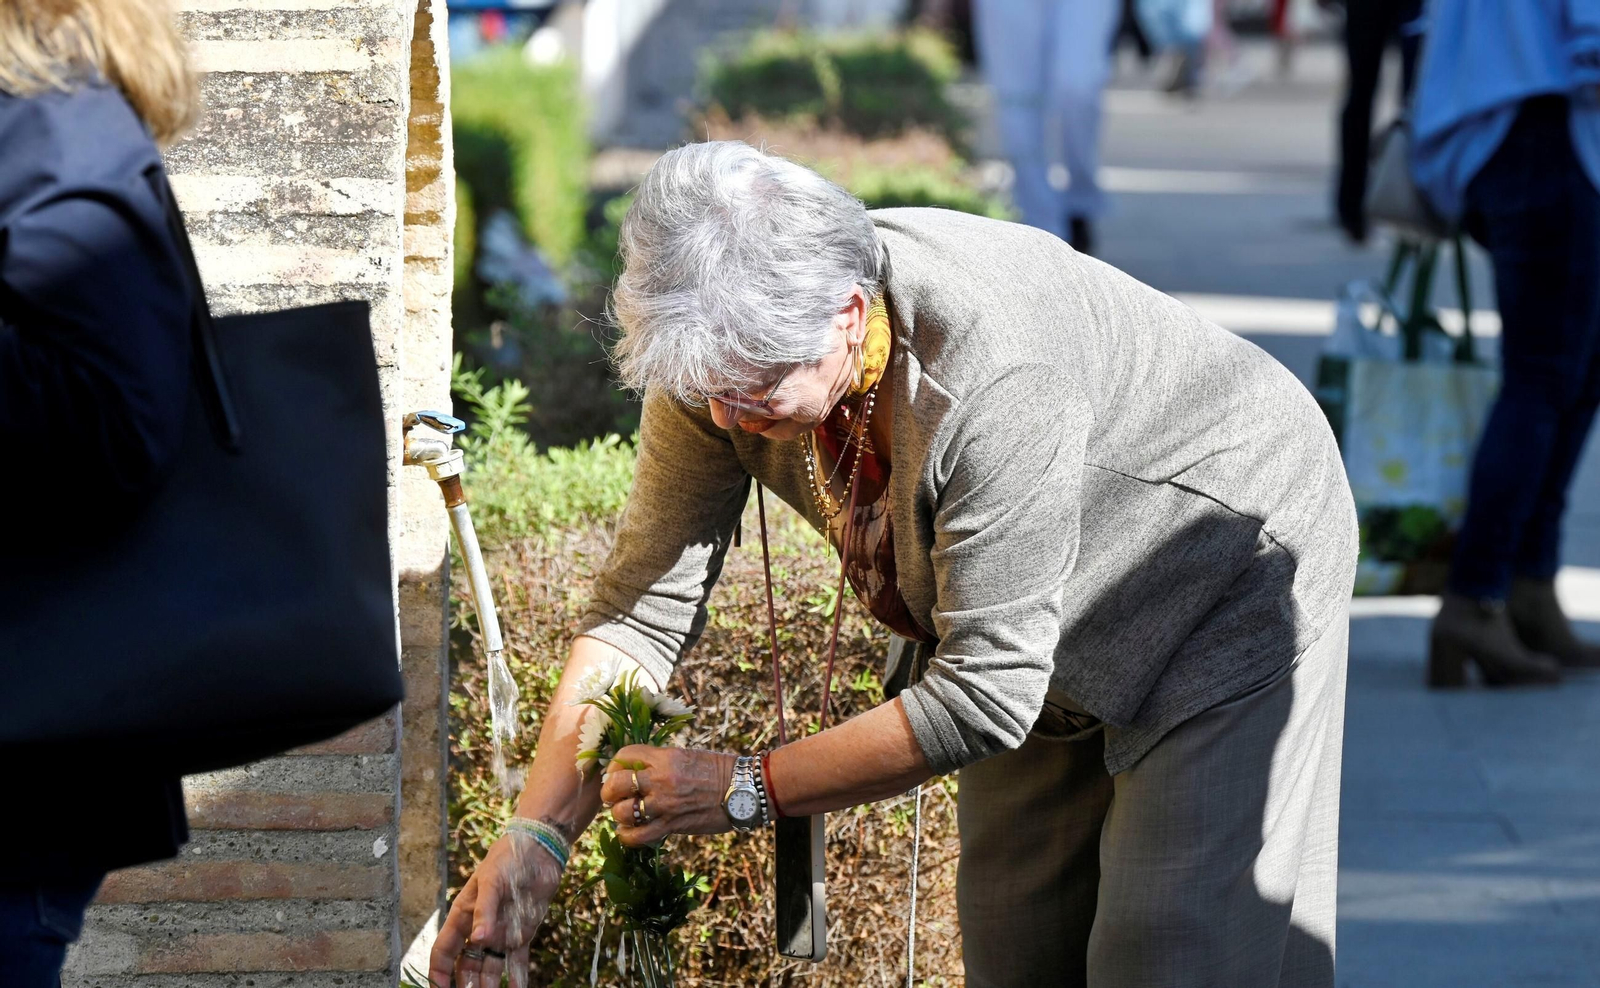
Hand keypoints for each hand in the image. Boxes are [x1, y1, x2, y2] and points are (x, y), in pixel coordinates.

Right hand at [428, 829, 562, 987]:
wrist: (538, 851)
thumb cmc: (507, 860)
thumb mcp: (492, 882)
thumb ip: (484, 911)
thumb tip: (477, 940)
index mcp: (463, 916)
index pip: (444, 950)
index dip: (439, 972)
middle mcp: (479, 930)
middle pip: (467, 966)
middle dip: (466, 985)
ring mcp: (500, 934)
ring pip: (490, 969)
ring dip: (489, 986)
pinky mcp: (521, 934)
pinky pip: (516, 962)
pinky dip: (516, 978)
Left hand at [600, 746, 737, 845]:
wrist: (745, 790)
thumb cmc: (719, 770)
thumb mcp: (686, 756)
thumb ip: (660, 762)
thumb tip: (636, 770)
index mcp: (666, 757)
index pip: (625, 755)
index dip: (615, 764)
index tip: (617, 772)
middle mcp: (662, 779)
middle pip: (616, 784)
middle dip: (610, 791)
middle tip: (614, 795)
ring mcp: (666, 804)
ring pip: (622, 812)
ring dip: (618, 815)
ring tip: (625, 814)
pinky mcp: (672, 826)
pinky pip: (638, 836)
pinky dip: (628, 836)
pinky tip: (631, 832)